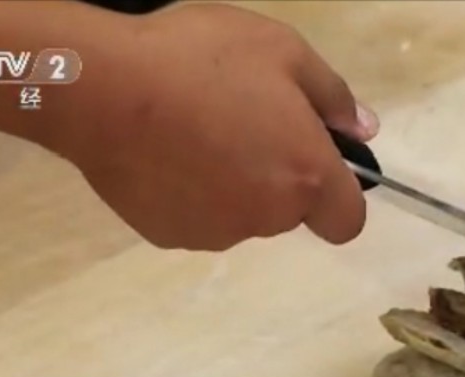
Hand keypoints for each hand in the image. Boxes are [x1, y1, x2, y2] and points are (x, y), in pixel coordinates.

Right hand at [56, 4, 379, 249]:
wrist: (102, 88)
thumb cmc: (201, 59)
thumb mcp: (282, 51)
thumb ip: (332, 96)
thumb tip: (363, 130)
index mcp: (306, 176)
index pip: (347, 221)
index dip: (339, 198)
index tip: (317, 165)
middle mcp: (268, 217)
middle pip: (289, 212)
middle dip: (277, 177)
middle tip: (241, 122)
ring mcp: (217, 233)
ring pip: (241, 215)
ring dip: (232, 185)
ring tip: (195, 132)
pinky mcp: (170, 237)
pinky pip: (195, 218)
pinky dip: (189, 195)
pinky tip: (165, 153)